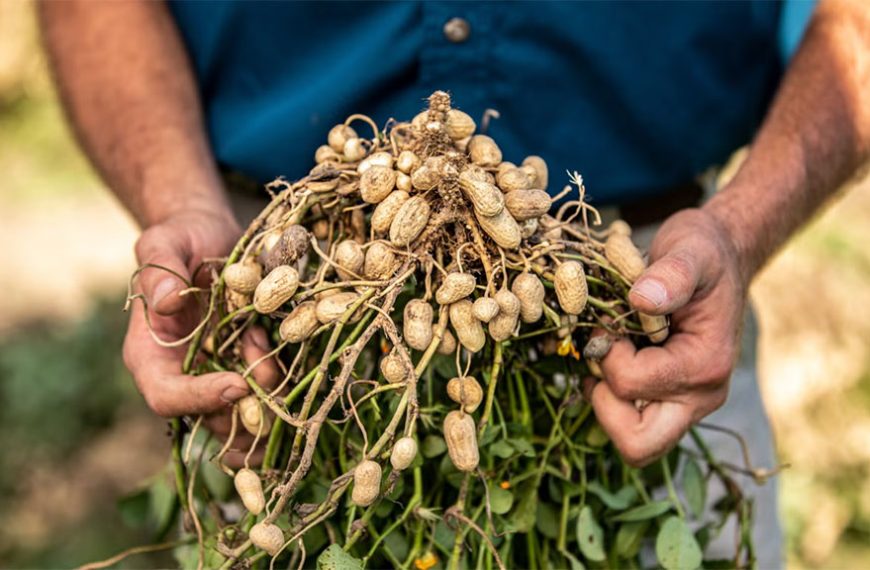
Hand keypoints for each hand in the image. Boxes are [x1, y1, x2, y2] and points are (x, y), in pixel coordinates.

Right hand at [123, 208, 277, 465]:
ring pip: (244, 414)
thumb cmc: (182, 236)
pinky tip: (278, 343)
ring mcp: (217, 372)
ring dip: (268, 396)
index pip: (167, 397)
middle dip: (246, 407)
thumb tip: (166, 300)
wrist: (211, 233)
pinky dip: (280, 378)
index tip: (238, 385)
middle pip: (211, 419)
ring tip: (266, 346)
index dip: (201, 400)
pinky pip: (267, 390)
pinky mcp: (247, 364)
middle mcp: (183, 373)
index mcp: (151, 355)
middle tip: (268, 372)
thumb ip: (160, 269)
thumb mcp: (165, 243)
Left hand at [586, 208, 747, 465]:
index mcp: (705, 366)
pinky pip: (632, 422)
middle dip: (604, 405)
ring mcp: (686, 404)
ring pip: (633, 441)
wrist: (721, 257)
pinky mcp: (671, 401)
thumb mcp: (690, 249)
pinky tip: (612, 357)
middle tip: (603, 359)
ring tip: (608, 354)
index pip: (631, 385)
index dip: (606, 352)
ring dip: (605, 402)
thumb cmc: (704, 252)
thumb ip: (672, 274)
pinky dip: (610, 397)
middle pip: (638, 445)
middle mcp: (699, 397)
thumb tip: (643, 300)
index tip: (611, 317)